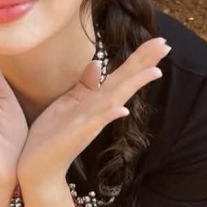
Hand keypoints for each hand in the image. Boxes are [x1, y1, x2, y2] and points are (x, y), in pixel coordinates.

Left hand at [17, 37, 169, 187]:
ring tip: (155, 71)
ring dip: (134, 86)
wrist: (40, 166)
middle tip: (166, 45)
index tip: (159, 40)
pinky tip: (122, 109)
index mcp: (96, 100)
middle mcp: (99, 110)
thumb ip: (85, 85)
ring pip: (116, 99)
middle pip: (125, 82)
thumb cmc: (52, 134)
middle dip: (144, 64)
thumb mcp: (68, 102)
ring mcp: (90, 122)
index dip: (139, 58)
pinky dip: (109, 116)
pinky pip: (96, 123)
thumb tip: (96, 62)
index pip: (121, 75)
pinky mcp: (78, 134)